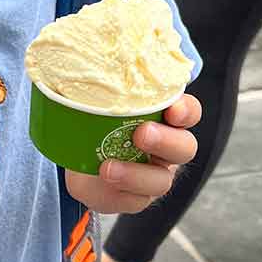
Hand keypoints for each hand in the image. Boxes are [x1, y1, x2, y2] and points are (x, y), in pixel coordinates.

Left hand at [64, 94, 200, 214]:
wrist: (80, 159)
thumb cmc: (95, 123)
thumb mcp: (97, 102)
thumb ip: (97, 87)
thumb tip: (73, 61)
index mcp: (165, 120)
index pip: (188, 112)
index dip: (186, 111)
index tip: (172, 108)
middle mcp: (167, 149)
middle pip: (185, 148)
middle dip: (166, 141)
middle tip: (141, 133)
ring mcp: (155, 176)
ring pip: (161, 180)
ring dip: (136, 174)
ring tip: (108, 168)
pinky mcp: (137, 199)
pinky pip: (135, 200)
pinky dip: (118, 192)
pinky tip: (102, 182)